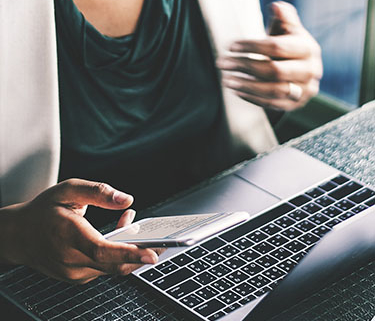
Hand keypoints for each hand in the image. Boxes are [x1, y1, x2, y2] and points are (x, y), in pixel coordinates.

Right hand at [0, 179, 160, 283]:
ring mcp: (74, 272)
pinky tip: (119, 235)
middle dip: (141, 255)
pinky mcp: (78, 277)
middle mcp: (71, 259)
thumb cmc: (43, 211)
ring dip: (129, 251)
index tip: (151, 254)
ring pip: (112, 267)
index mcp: (68, 235)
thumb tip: (126, 199)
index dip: (129, 253)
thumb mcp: (68, 190)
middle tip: (162, 243)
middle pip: (114, 264)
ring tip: (134, 226)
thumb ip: (98, 192)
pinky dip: (117, 255)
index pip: (102, 250)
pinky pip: (105, 268)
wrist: (19, 236)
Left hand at [217, 1, 322, 110]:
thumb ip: (284, 18)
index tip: (231, 46)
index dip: (252, 46)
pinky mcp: (295, 105)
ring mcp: (303, 91)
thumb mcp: (289, 31)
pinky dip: (251, 98)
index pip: (276, 47)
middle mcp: (310, 71)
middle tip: (222, 63)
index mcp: (308, 49)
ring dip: (246, 85)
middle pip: (274, 70)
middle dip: (245, 66)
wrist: (302, 72)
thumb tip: (276, 6)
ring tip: (226, 80)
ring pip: (272, 90)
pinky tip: (236, 90)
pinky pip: (271, 104)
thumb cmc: (290, 47)